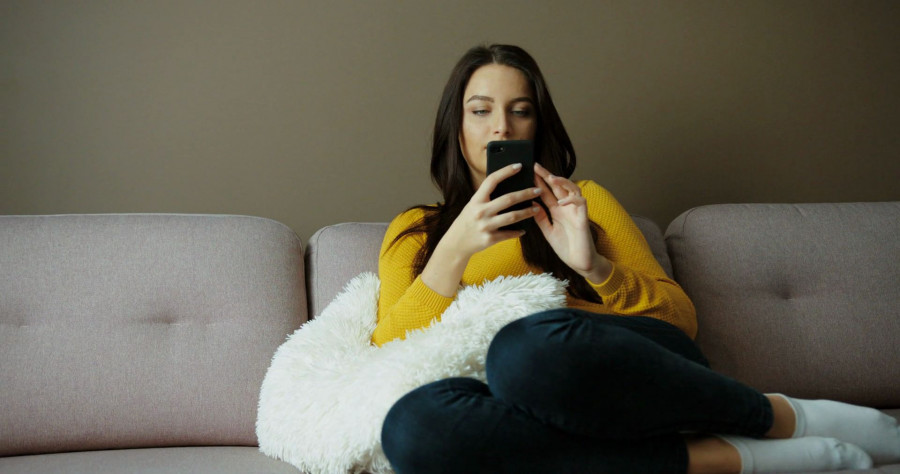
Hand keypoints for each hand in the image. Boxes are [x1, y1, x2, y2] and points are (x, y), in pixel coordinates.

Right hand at [442, 163, 541, 258]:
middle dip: (525, 193)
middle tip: (538, 190)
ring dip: (527, 212)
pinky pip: (509, 234)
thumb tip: (508, 186)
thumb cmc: (467, 221)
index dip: (506, 171)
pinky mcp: (490, 239)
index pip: (492, 180)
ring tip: (536, 208)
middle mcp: (480, 212)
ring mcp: (485, 226)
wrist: (456, 243)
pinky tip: (525, 228)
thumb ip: (486, 197)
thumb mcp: (472, 206)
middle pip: (508, 199)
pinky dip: (518, 231)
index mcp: (476, 200)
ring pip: (512, 217)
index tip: (519, 165)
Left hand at [532, 163, 610, 281]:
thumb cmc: (566, 248)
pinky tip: (561, 202)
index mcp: (557, 211)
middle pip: (558, 187)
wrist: (579, 263)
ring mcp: (576, 212)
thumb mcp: (548, 232)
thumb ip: (541, 218)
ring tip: (550, 178)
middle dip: (548, 175)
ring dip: (562, 183)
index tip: (528, 172)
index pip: (547, 192)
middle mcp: (567, 208)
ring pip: (572, 189)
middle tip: (536, 166)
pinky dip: (571, 200)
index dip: (538, 182)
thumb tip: (531, 203)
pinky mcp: (583, 218)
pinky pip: (581, 203)